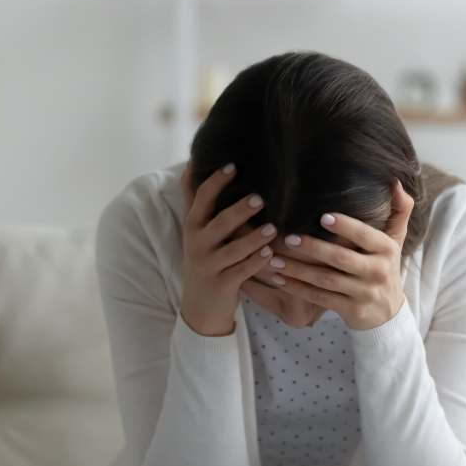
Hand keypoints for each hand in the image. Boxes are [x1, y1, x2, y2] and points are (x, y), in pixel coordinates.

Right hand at [179, 162, 276, 335]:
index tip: (234, 166)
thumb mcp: (196, 228)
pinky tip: (270, 254)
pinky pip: (241, 272)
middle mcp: (198, 243)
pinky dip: (255, 263)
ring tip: (272, 228)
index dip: (216, 182)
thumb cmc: (204, 257)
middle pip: (219, 224)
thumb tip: (193, 161)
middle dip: (239, 211)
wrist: (199, 304)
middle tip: (260, 198)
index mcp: (193, 225)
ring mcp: (209, 265)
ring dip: (253, 239)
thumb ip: (195, 198)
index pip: (202, 199)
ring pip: (233, 250)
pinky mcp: (222, 284)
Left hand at [266, 180, 413, 330]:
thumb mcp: (396, 240)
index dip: (345, 226)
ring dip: (298, 269)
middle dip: (312, 248)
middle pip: (341, 258)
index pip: (365, 236)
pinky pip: (320, 298)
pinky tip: (279, 279)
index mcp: (386, 250)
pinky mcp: (350, 310)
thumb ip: (399, 211)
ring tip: (275, 259)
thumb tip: (395, 181)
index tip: (322, 216)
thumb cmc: (385, 268)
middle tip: (288, 238)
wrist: (388, 313)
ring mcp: (364, 293)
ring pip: (326, 279)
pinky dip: (297, 289)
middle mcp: (377, 271)